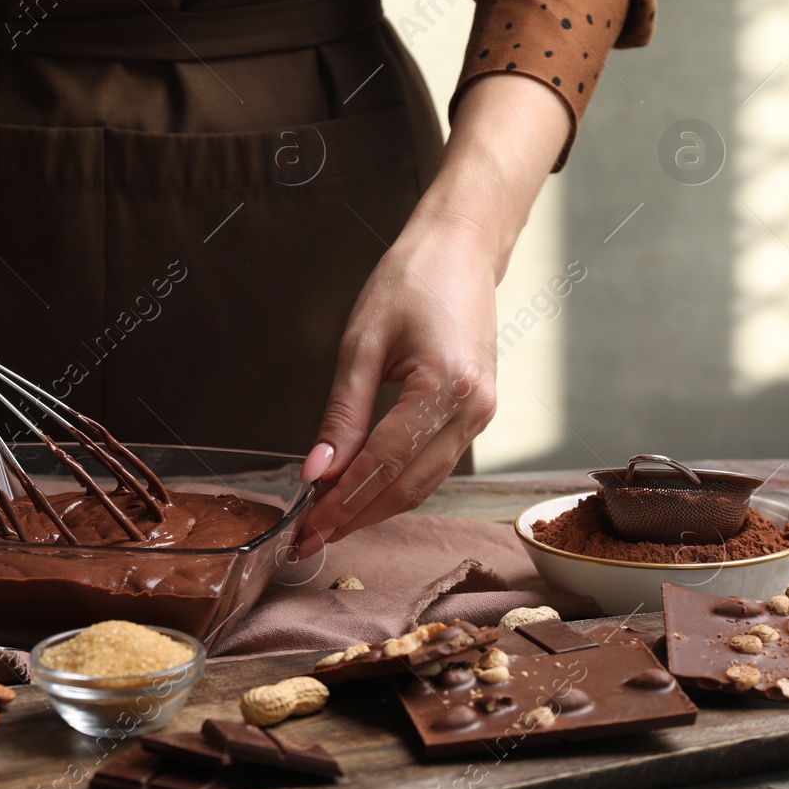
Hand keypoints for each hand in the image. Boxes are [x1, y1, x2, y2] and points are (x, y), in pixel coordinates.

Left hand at [292, 218, 499, 556]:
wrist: (460, 251)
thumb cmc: (411, 281)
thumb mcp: (361, 343)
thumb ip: (341, 414)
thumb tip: (317, 471)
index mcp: (446, 387)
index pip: (385, 464)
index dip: (344, 502)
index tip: (307, 524)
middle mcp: (473, 409)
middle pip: (407, 486)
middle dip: (356, 516)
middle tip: (310, 537)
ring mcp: (481, 415)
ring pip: (423, 483)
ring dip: (375, 508)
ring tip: (328, 522)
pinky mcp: (477, 414)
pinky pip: (433, 464)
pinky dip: (396, 484)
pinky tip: (361, 492)